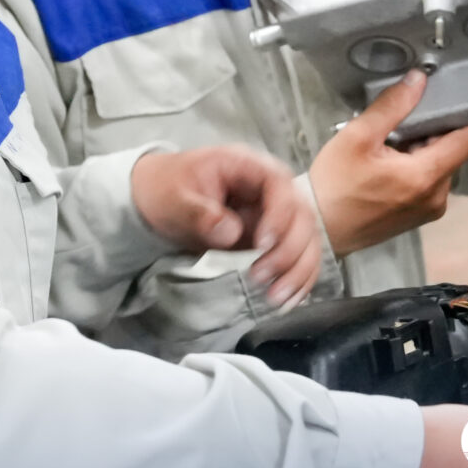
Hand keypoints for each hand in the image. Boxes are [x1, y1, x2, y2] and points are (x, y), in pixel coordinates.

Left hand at [128, 145, 320, 307]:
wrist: (160, 196)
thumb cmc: (168, 189)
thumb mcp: (174, 197)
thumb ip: (200, 213)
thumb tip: (231, 233)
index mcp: (250, 167)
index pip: (281, 188)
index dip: (279, 217)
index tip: (260, 245)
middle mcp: (272, 190)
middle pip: (303, 216)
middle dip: (289, 251)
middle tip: (259, 277)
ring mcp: (276, 215)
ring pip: (308, 240)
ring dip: (298, 271)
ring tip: (275, 298)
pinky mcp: (275, 239)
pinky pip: (299, 257)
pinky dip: (298, 279)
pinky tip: (287, 300)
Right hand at [310, 70, 467, 256]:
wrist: (318, 231)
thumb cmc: (335, 183)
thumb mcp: (358, 137)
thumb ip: (392, 106)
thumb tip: (419, 79)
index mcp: (427, 176)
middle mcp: (438, 195)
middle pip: (456, 149)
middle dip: (440, 128)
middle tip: (411, 112)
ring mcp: (431, 209)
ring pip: (443, 163)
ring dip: (427, 146)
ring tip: (394, 138)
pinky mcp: (421, 215)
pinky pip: (432, 179)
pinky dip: (420, 163)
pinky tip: (393, 159)